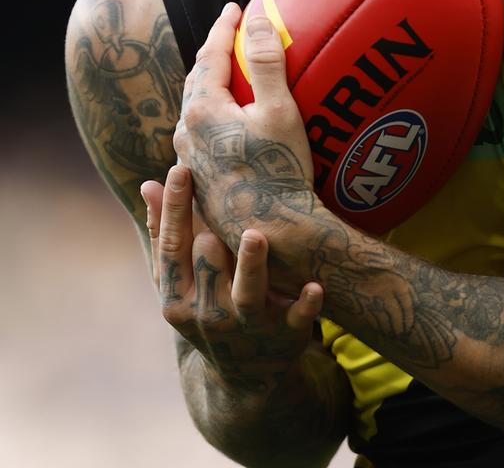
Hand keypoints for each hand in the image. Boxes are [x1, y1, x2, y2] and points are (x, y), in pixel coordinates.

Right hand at [141, 165, 322, 389]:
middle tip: (223, 194)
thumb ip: (165, 235)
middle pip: (207, 264)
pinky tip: (314, 286)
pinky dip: (305, 306)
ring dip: (251, 265)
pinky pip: (297, 319)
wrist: (246, 376)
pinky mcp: (285, 336)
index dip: (174, 208)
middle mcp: (208, 313)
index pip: (171, 247)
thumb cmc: (207, 309)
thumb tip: (147, 183)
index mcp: (177, 297)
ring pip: (247, 293)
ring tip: (255, 235)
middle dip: (211, 234)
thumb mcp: (179, 283)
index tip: (181, 169)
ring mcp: (248, 326)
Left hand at [173, 3, 316, 253]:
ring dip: (210, 87)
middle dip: (213, 55)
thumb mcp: (279, 109)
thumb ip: (266, 61)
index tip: (235, 7)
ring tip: (229, 75)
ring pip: (195, 111)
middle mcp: (187, 134)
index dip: (223, 27)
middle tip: (230, 36)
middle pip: (196, 82)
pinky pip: (200, 135)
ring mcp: (190, 160)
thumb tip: (256, 19)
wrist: (275, 233)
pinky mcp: (200, 181)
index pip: (209, 55)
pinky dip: (213, 116)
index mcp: (202, 111)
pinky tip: (227, 123)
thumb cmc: (280, 169)